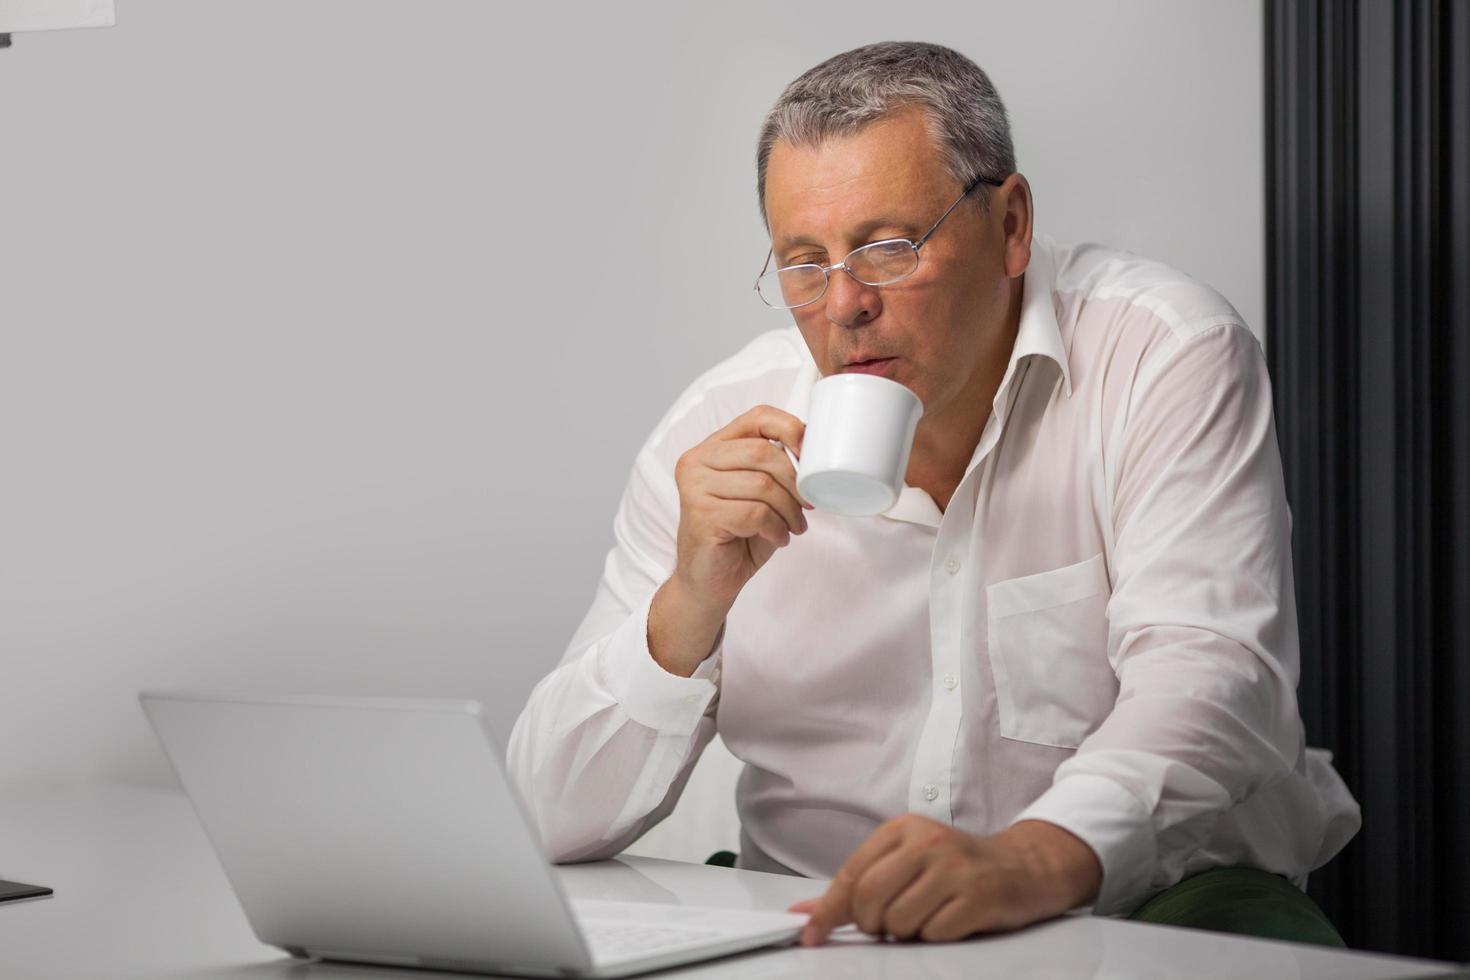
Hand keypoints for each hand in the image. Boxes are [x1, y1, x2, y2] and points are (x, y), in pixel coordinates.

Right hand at [650, 406, 811, 675]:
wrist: (708, 582)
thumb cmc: (738, 535)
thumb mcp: (759, 494)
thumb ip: (774, 468)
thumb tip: (817, 450)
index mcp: (712, 447)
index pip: (757, 417)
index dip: (791, 428)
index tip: (811, 455)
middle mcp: (697, 461)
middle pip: (763, 452)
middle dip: (795, 482)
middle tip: (807, 506)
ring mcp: (694, 488)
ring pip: (762, 485)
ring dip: (789, 510)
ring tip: (794, 527)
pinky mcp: (700, 516)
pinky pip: (755, 513)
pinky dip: (776, 528)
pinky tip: (778, 538)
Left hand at [789, 816, 1101, 943]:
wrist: (1024, 866)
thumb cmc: (957, 867)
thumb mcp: (906, 861)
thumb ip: (857, 885)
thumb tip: (806, 912)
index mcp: (903, 829)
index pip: (851, 874)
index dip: (828, 910)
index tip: (811, 935)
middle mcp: (928, 842)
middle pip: (869, 899)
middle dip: (872, 923)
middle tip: (889, 923)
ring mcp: (954, 869)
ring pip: (899, 921)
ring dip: (907, 931)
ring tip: (926, 916)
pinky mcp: (978, 897)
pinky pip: (934, 934)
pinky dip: (936, 936)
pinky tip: (949, 920)